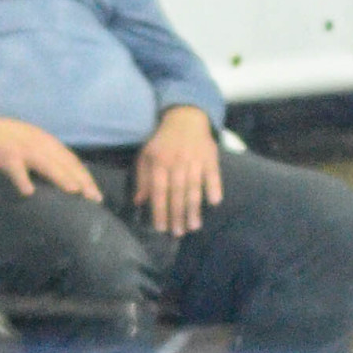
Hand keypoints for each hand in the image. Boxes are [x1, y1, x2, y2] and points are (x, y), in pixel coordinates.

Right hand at [0, 111, 101, 200]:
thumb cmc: (7, 139)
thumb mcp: (32, 142)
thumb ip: (47, 155)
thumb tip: (65, 175)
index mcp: (47, 141)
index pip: (71, 160)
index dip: (85, 176)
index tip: (95, 193)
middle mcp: (39, 143)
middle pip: (65, 163)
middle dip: (81, 180)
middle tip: (94, 198)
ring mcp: (23, 149)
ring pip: (46, 164)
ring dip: (60, 177)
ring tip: (74, 191)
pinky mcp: (6, 155)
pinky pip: (16, 169)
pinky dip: (22, 179)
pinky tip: (28, 192)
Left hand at [135, 105, 222, 235]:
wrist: (186, 118)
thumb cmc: (164, 141)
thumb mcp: (147, 155)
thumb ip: (142, 178)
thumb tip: (139, 202)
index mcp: (159, 162)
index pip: (159, 191)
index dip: (159, 210)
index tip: (160, 228)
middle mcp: (177, 163)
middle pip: (177, 193)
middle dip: (177, 215)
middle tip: (178, 233)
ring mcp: (195, 160)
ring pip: (194, 187)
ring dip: (194, 208)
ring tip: (194, 226)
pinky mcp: (210, 158)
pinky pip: (213, 175)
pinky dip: (214, 187)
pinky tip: (214, 202)